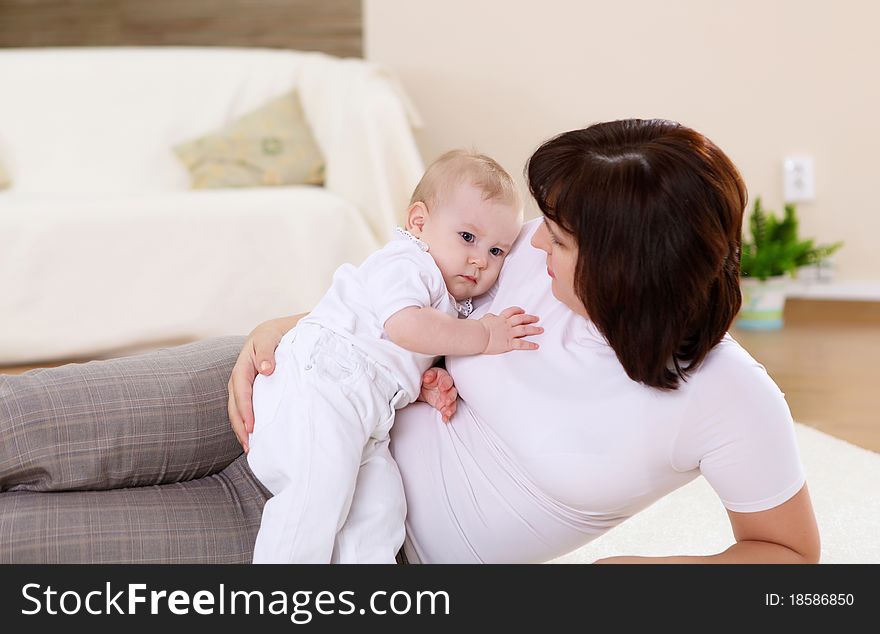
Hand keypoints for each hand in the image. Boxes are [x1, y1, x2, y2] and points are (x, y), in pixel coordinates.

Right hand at [227, 317, 291, 452]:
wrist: (274, 332)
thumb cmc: (273, 335)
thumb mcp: (269, 337)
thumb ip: (267, 352)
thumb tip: (265, 369)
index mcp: (243, 366)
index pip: (241, 391)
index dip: (245, 409)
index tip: (251, 427)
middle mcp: (239, 378)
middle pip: (235, 405)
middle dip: (240, 426)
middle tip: (249, 446)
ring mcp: (243, 386)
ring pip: (237, 410)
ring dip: (242, 429)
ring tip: (250, 448)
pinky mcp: (251, 392)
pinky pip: (246, 409)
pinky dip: (247, 424)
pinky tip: (254, 438)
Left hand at [419, 366, 457, 422]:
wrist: (423, 387)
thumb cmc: (426, 379)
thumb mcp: (425, 375)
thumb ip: (428, 375)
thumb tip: (427, 378)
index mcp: (443, 377)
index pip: (447, 380)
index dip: (445, 384)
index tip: (442, 388)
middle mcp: (448, 388)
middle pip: (453, 392)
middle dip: (450, 397)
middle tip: (447, 401)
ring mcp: (447, 397)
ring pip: (453, 402)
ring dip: (451, 407)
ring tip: (448, 413)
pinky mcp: (444, 406)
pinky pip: (447, 410)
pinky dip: (447, 415)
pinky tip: (445, 419)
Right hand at [478, 306, 541, 354]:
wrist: (479, 335)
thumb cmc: (479, 328)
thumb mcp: (485, 319)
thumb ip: (490, 317)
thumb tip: (491, 317)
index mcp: (501, 319)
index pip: (512, 312)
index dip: (518, 310)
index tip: (522, 311)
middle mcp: (507, 325)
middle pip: (522, 319)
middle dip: (530, 318)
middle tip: (536, 318)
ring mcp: (509, 334)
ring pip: (525, 330)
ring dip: (534, 329)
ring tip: (540, 330)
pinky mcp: (509, 343)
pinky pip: (522, 344)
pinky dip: (530, 345)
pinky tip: (535, 345)